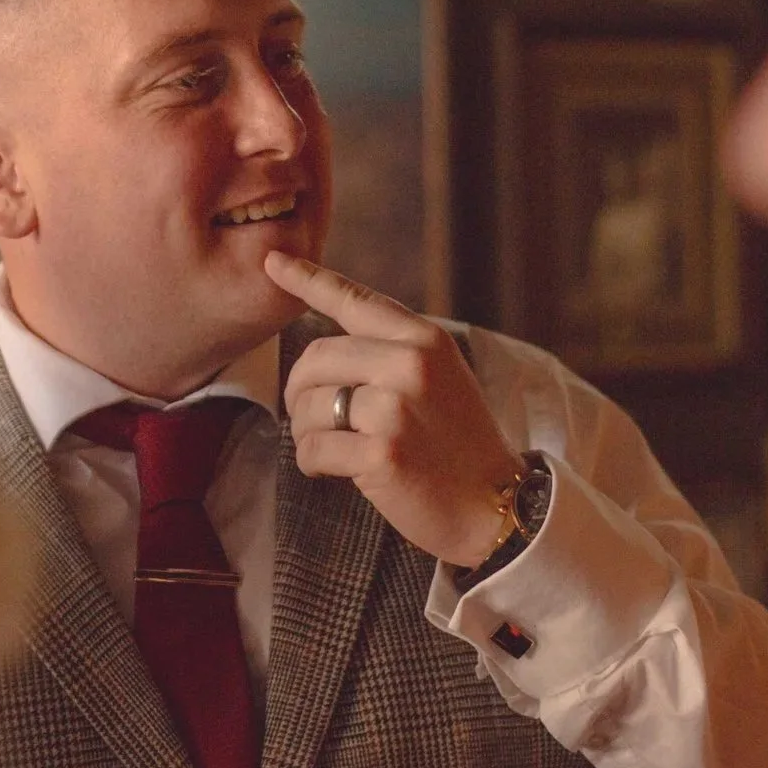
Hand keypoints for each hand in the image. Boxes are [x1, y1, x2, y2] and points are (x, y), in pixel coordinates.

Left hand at [266, 251, 523, 567]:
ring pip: (307, 405)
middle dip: (299, 391)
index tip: (272, 262)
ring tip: (335, 449)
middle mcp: (409, 364)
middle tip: (311, 418)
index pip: (354, 300)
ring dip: (306, 432)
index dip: (307, 279)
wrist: (495, 505)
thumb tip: (324, 346)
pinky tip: (332, 472)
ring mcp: (395, 408)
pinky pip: (313, 448)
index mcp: (424, 339)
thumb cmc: (459, 443)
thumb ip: (392, 351)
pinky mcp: (381, 453)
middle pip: (315, 358)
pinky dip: (312, 462)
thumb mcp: (440, 377)